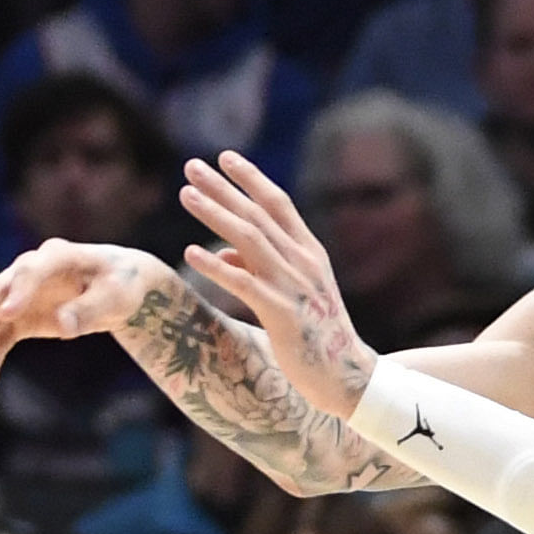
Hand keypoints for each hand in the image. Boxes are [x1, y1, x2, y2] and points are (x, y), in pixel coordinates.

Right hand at [0, 240, 174, 391]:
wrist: (117, 286)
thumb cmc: (120, 284)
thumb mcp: (116, 297)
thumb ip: (89, 309)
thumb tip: (64, 327)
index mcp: (58, 256)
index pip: (31, 271)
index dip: (19, 292)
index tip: (8, 315)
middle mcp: (30, 271)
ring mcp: (21, 294)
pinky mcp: (20, 317)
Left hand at [177, 154, 376, 418]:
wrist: (348, 377)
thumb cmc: (316, 336)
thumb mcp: (290, 294)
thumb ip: (258, 269)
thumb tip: (222, 253)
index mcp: (309, 253)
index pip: (278, 203)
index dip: (251, 178)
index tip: (224, 157)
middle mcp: (303, 262)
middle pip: (258, 214)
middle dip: (224, 188)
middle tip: (191, 166)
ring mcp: (293, 287)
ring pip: (249, 240)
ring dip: (215, 214)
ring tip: (185, 194)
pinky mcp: (282, 314)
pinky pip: (244, 284)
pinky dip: (216, 267)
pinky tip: (190, 253)